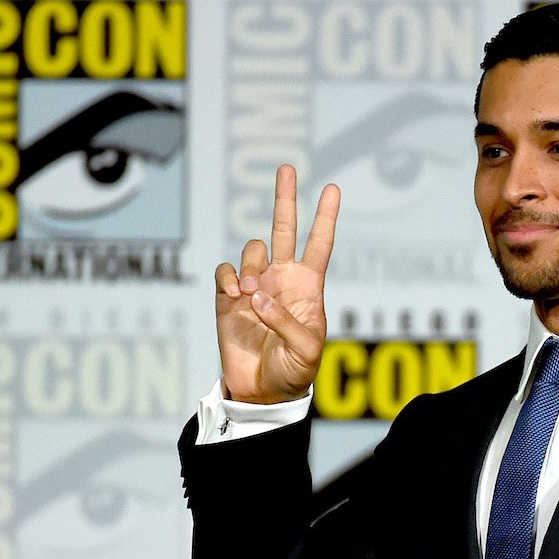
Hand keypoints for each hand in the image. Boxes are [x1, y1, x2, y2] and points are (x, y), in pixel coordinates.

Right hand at [215, 165, 339, 403]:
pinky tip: (235, 298)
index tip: (333, 188)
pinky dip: (228, 279)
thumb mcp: (306, 349)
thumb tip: (258, 295)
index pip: (320, 244)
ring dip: (252, 266)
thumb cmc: (295, 371)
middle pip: (285, 229)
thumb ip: (287, 320)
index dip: (326, 217)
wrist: (263, 391)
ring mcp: (255, 287)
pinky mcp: (227, 298)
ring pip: (252, 250)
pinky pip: (225, 272)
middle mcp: (282, 280)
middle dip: (285, 198)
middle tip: (287, 167)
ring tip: (251, 294)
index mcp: (308, 287)